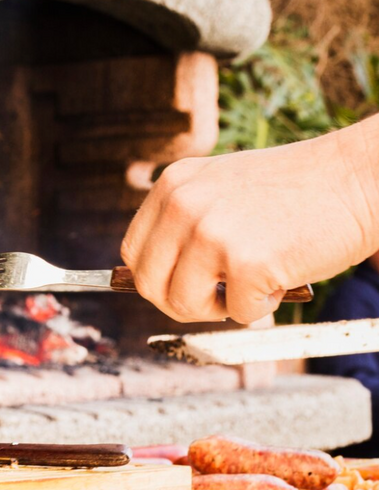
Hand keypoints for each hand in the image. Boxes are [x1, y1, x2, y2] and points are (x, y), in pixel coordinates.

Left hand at [121, 117, 378, 323]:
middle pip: (148, 284)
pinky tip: (283, 276)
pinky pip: (238, 312)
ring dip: (220, 308)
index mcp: (173, 185)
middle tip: (216, 297)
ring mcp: (211, 233)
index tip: (182, 285)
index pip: (133, 251)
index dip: (156, 278)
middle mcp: (183, 205)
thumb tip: (158, 277)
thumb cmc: (297, 190)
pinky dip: (263, 307)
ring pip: (184, 305)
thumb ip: (186, 222)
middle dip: (181, 302)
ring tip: (253, 282)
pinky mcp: (245, 262)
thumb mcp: (222, 188)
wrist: (359, 176)